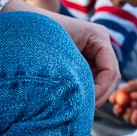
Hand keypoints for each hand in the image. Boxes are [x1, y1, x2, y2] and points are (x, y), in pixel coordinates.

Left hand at [4, 0, 121, 102]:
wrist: (25, 25)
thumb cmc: (40, 35)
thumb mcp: (60, 55)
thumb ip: (76, 73)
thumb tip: (85, 98)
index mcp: (98, 36)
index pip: (110, 70)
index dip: (102, 89)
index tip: (86, 102)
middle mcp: (101, 43)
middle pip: (111, 76)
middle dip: (100, 94)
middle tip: (84, 110)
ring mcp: (95, 52)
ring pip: (104, 80)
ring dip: (94, 94)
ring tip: (79, 107)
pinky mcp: (87, 60)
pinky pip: (93, 78)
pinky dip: (87, 90)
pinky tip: (75, 99)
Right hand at [115, 73, 136, 124]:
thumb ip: (134, 85)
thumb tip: (121, 87)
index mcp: (133, 93)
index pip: (120, 98)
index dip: (114, 99)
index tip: (111, 98)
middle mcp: (135, 104)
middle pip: (121, 109)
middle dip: (117, 109)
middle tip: (118, 106)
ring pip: (127, 117)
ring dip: (126, 113)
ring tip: (132, 106)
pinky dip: (134, 118)